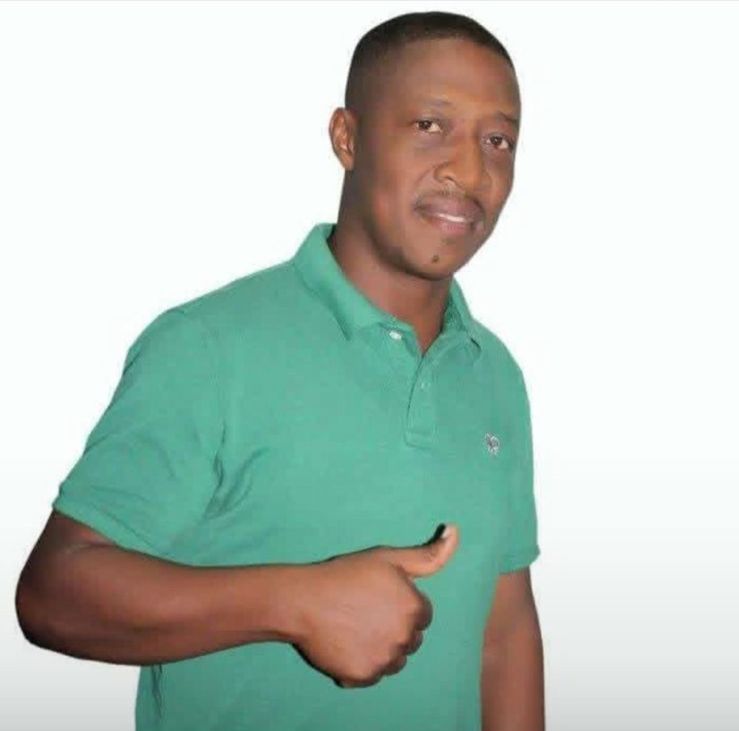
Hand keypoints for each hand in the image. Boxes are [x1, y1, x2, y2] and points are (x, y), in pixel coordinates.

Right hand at [292, 524, 459, 687]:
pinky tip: (346, 643)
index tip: (380, 597)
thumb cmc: (346, 574)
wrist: (303, 599)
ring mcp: (384, 660)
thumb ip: (428, 554)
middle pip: (411, 639)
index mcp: (414, 608)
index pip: (423, 615)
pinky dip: (363, 663)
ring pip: (395, 659)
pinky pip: (373, 675)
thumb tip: (455, 532)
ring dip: (382, 648)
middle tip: (365, 611)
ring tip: (356, 628)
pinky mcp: (364, 677)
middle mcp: (405, 638)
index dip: (402, 604)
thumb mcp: (388, 558)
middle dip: (395, 627)